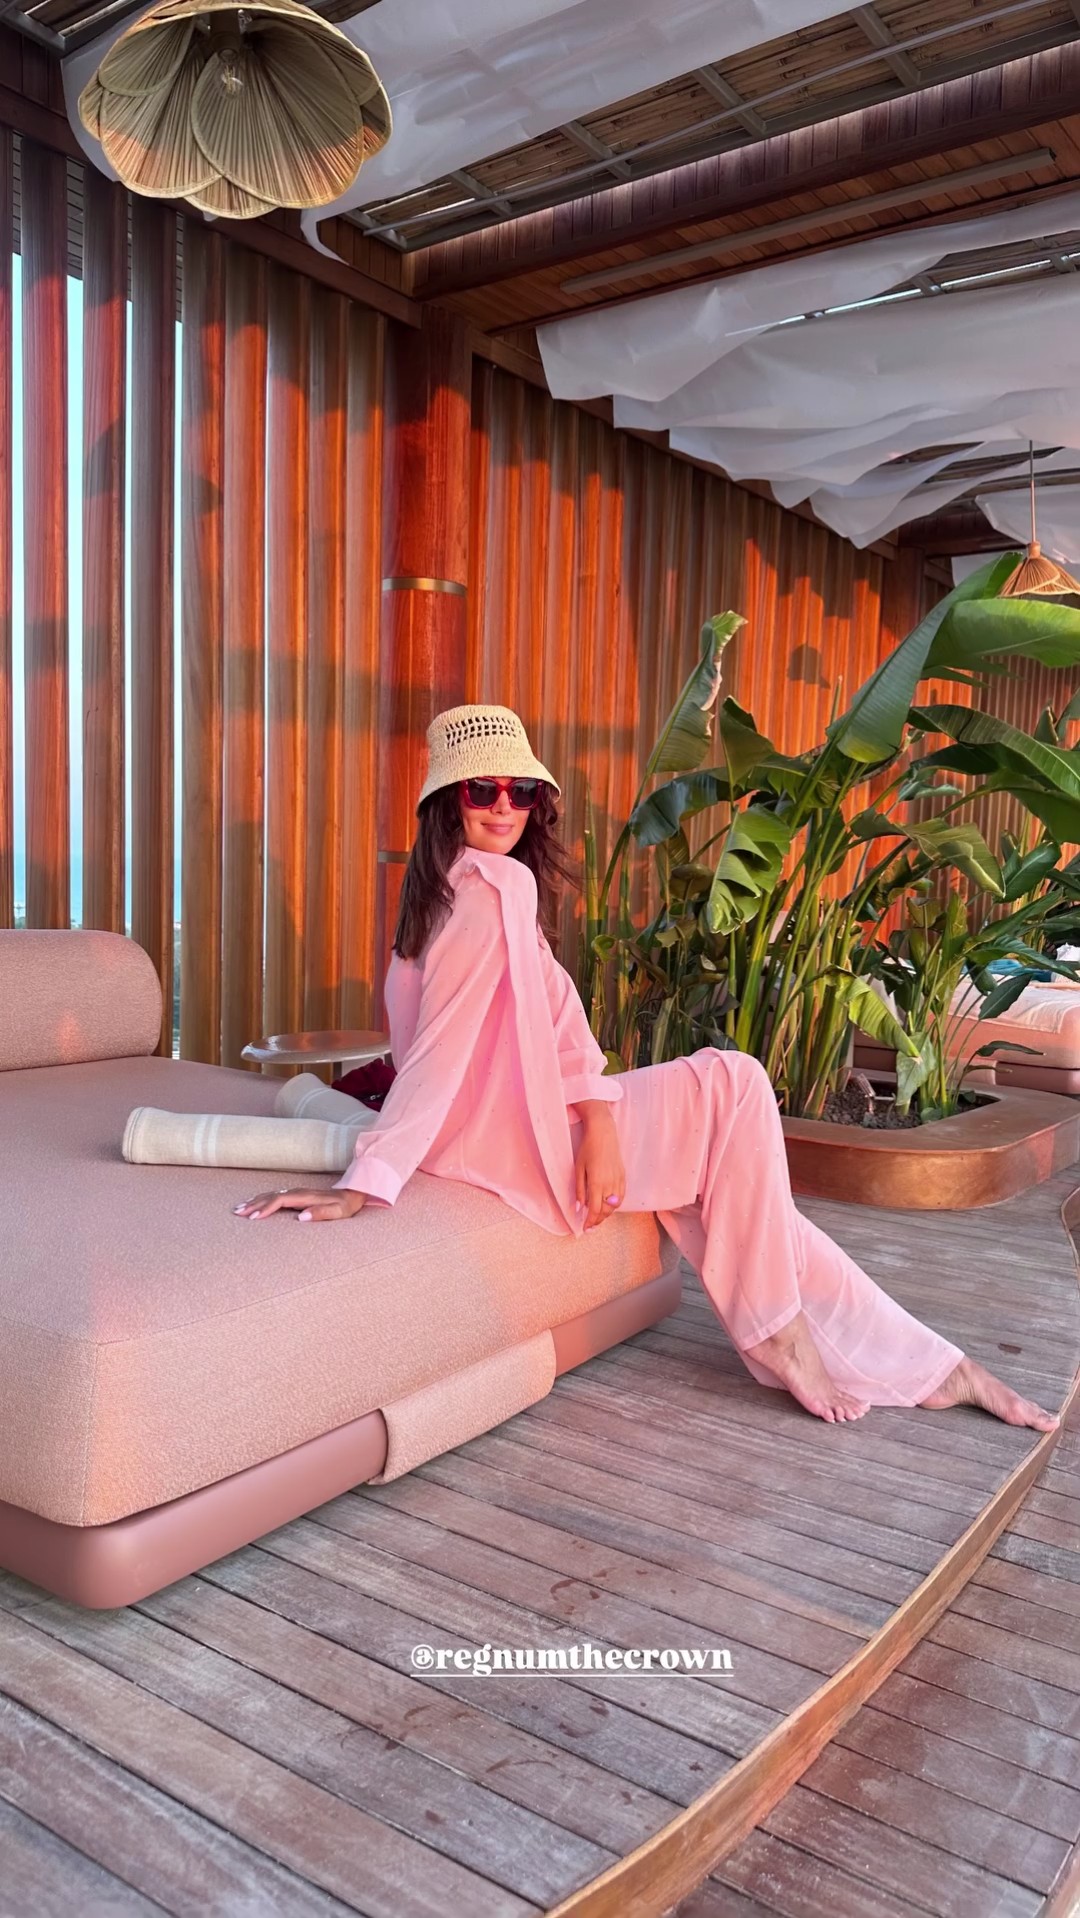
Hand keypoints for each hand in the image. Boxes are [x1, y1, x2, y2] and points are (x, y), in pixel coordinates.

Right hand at [232, 1186, 367, 1223]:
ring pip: (270, 1195)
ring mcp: (296, 1192)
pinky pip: (274, 1196)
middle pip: (271, 1196)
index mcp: (306, 1197)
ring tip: (238, 1208)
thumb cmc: (346, 1206)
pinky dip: (261, 1199)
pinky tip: (253, 1204)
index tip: (254, 1217)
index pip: (281, 1200)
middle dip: (253, 1204)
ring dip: (254, 1201)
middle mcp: (298, 1192)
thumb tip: (301, 1217)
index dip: (266, 1208)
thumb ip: (321, 1213)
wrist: (353, 1193)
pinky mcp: (296, 1195)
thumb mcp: (339, 1212)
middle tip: (237, 1213)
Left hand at [573, 1110, 625, 1230]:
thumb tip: (579, 1207)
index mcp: (597, 1183)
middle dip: (598, 1221)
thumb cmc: (588, 1148)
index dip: (590, 1222)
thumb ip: (579, 1190)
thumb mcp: (578, 1169)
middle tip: (590, 1227)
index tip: (585, 1229)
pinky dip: (615, 1205)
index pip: (595, 1210)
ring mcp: (618, 1180)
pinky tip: (609, 1206)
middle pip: (606, 1210)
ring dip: (607, 1214)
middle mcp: (610, 1184)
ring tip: (598, 1218)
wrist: (603, 1132)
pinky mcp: (623, 1176)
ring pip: (614, 1205)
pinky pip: (621, 1196)